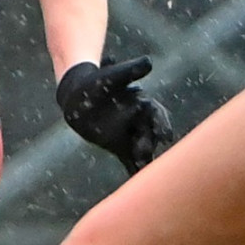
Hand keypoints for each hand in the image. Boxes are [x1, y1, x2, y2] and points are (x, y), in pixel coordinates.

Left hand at [57, 58, 172, 175]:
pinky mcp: (120, 146)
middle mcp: (139, 121)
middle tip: (145, 152)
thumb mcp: (112, 76)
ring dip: (144, 158)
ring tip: (143, 167)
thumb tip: (149, 62)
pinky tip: (138, 182)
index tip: (166, 135)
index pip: (156, 114)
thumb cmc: (96, 82)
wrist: (78, 96)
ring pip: (142, 149)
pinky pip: (130, 160)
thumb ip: (129, 71)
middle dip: (150, 143)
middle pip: (150, 134)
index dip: (162, 124)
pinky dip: (135, 171)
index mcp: (141, 103)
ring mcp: (130, 135)